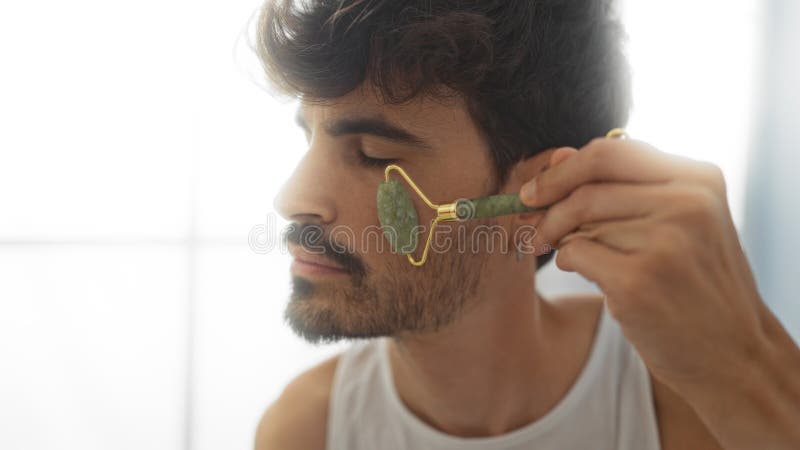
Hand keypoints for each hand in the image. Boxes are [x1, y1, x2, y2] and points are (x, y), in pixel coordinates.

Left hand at [519, 136, 799, 447]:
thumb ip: (625, 189)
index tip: (536, 191)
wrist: (733, 355)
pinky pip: (574, 254)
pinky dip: (568, 263)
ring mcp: (665, 243)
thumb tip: (555, 156)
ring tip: (571, 255)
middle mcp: (688, 203)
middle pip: (587, 188)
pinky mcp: (638, 281)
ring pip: (578, 223)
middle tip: (532, 227)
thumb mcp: (681, 224)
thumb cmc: (696, 284)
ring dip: (561, 239)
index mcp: (700, 179)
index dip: (562, 170)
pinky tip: (594, 277)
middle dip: (547, 205)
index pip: (610, 152)